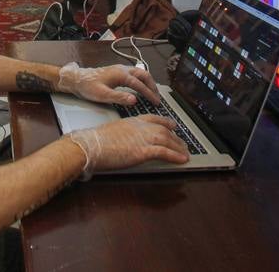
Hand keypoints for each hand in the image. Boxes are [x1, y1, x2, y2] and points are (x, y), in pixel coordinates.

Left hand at [57, 62, 160, 105]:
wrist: (77, 79)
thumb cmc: (88, 87)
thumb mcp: (102, 95)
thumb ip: (119, 97)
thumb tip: (135, 100)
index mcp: (121, 75)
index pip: (140, 85)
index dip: (150, 94)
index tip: (157, 103)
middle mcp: (122, 69)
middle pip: (144, 75)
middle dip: (152, 86)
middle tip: (158, 98)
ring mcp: (120, 69)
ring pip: (140, 73)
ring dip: (148, 82)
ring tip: (152, 93)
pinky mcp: (117, 71)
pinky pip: (134, 74)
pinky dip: (142, 80)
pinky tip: (140, 88)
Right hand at [66, 116, 188, 176]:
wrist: (91, 145)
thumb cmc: (96, 141)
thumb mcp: (113, 131)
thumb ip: (123, 134)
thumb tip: (125, 141)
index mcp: (132, 121)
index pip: (153, 119)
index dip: (164, 122)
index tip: (172, 125)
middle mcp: (139, 127)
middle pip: (163, 130)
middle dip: (175, 137)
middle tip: (183, 143)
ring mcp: (142, 138)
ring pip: (166, 140)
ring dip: (178, 147)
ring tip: (186, 154)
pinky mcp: (142, 151)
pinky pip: (164, 152)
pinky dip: (175, 156)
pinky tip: (182, 160)